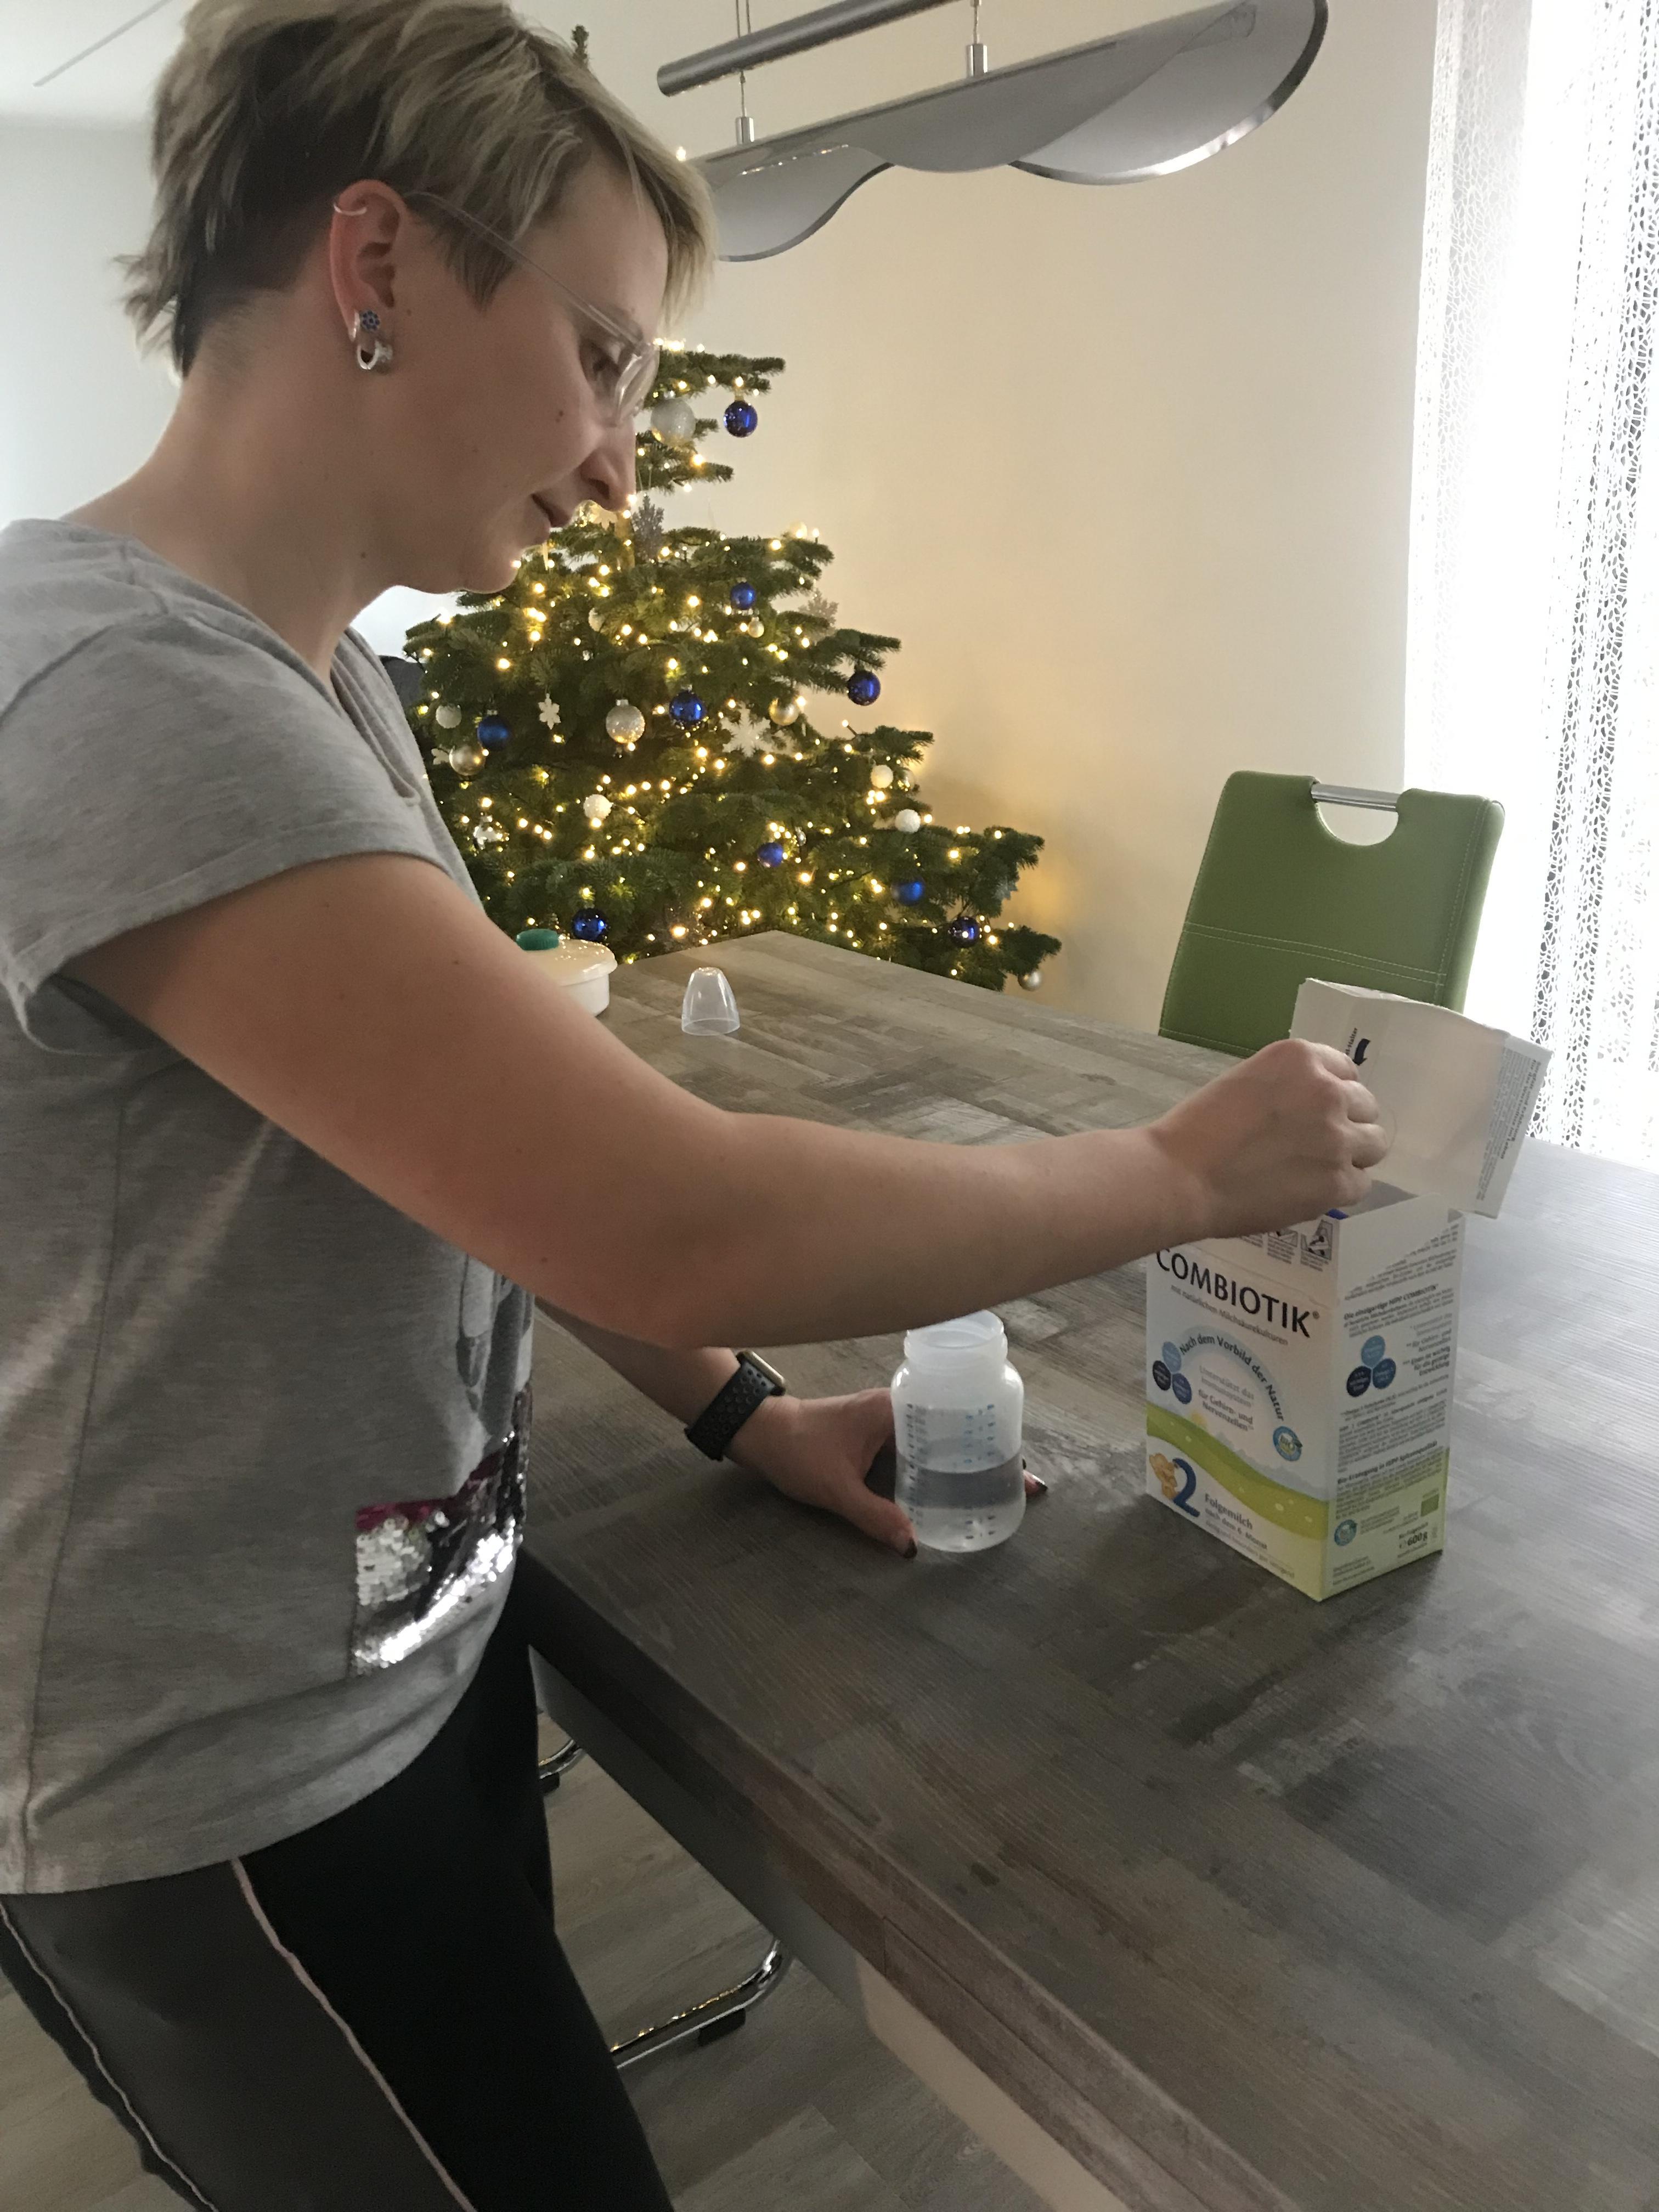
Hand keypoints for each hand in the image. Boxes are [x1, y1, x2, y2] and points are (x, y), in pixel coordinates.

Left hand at [729, 1388, 1045, 1556]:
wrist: (761, 1433)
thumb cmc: (797, 1450)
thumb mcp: (835, 1488)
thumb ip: (873, 1516)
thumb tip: (913, 1546)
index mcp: (896, 1409)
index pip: (958, 1418)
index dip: (993, 1443)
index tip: (1024, 1467)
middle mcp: (900, 1409)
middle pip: (958, 1428)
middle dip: (993, 1454)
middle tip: (1028, 1484)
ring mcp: (892, 1421)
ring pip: (942, 1438)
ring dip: (970, 1459)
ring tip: (1004, 1487)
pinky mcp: (882, 1435)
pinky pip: (924, 1447)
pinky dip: (945, 1464)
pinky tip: (958, 1488)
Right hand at [1147, 1038, 1388, 1241]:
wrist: (1181, 1176)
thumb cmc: (1197, 1129)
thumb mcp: (1246, 1082)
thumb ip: (1287, 1087)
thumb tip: (1310, 1110)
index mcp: (1300, 1058)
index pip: (1347, 1073)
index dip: (1333, 1096)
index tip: (1316, 1113)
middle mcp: (1327, 1091)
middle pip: (1366, 1107)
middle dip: (1346, 1123)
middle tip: (1315, 1144)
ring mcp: (1337, 1138)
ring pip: (1373, 1144)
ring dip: (1351, 1155)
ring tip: (1319, 1169)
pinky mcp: (1337, 1181)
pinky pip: (1361, 1184)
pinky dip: (1340, 1189)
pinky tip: (1311, 1191)